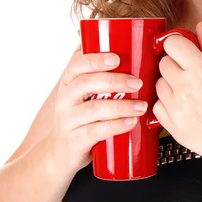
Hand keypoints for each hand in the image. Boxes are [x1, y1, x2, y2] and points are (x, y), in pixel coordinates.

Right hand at [46, 47, 147, 174]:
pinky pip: (95, 132)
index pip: (77, 64)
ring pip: (93, 109)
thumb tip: (130, 49)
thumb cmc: (80, 116)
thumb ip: (100, 74)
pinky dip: (115, 126)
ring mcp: (69, 120)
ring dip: (121, 106)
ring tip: (142, 106)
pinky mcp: (75, 140)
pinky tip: (131, 123)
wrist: (60, 152)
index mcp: (69, 82)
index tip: (116, 57)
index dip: (96, 59)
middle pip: (86, 83)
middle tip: (138, 82)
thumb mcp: (83, 94)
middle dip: (114, 80)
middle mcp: (66, 98)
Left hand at [152, 21, 201, 178]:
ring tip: (190, 93)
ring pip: (158, 84)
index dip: (178, 45)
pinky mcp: (171, 127)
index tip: (184, 50)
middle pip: (163, 63)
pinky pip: (157, 106)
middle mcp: (185, 88)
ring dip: (170, 85)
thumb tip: (200, 27)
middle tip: (191, 74)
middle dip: (175, 65)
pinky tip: (184, 108)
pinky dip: (167, 105)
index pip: (172, 44)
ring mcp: (176, 109)